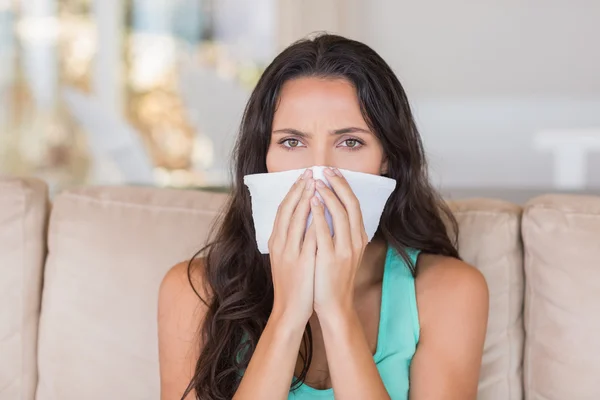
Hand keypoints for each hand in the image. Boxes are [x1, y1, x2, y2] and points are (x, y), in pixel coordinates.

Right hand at [268, 169, 316, 329]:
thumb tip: (304, 219)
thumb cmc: (292, 284)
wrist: (289, 309)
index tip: (303, 176)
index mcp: (276, 241)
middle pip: (288, 210)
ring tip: (314, 182)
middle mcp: (280, 244)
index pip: (283, 210)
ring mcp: (290, 252)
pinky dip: (313, 221)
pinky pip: (308, 237)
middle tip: (309, 172)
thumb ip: (292, 239)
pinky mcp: (302, 262)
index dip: (293, 191)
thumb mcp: (287, 257)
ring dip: (305, 199)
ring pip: (296, 219)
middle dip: (299, 189)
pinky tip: (320, 209)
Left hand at [310, 167, 367, 316]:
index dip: (344, 186)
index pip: (354, 205)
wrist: (334, 305)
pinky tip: (311, 202)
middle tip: (326, 169)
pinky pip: (325, 232)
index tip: (333, 172)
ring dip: (328, 195)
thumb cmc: (333, 277)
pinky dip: (319, 214)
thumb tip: (330, 209)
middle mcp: (355, 241)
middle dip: (338, 184)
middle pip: (350, 205)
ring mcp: (344, 250)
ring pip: (340, 215)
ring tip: (317, 181)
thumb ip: (340, 232)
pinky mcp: (330, 258)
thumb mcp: (342, 252)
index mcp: (358, 238)